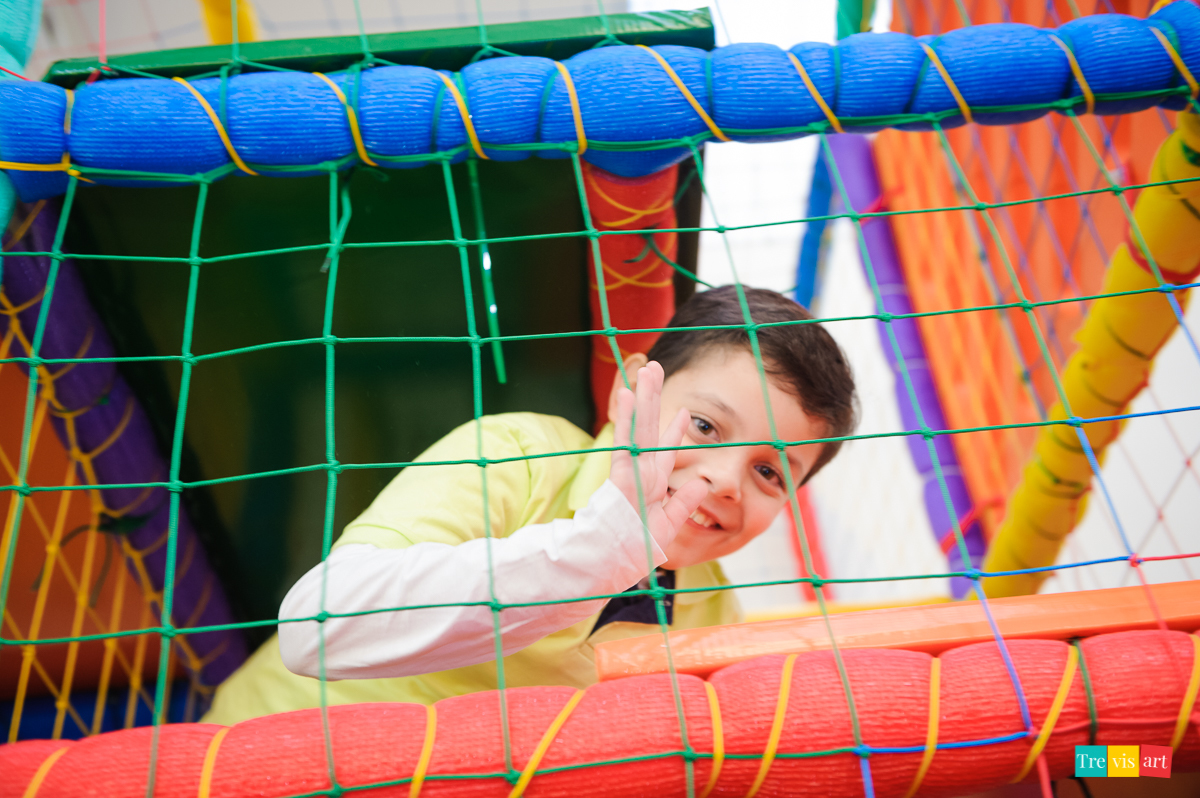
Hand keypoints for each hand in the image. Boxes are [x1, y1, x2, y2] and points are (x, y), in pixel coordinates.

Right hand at [609, 361, 706, 551]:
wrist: (609, 563)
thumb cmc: (634, 549)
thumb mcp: (666, 527)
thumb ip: (683, 504)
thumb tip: (703, 483)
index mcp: (652, 483)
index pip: (665, 450)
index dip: (675, 430)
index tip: (685, 411)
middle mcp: (641, 470)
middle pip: (649, 427)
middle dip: (653, 397)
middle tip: (655, 367)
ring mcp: (629, 469)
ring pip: (638, 426)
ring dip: (642, 397)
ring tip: (644, 370)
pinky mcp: (619, 473)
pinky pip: (623, 441)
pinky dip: (625, 419)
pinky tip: (625, 395)